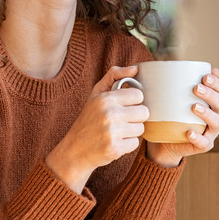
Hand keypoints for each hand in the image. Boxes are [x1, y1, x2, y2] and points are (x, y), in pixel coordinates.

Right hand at [45, 65, 148, 192]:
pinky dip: (127, 144)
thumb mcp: (96, 94)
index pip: (138, 95)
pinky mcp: (115, 149)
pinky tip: (115, 142)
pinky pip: (135, 143)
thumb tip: (135, 68)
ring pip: (141, 128)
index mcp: (105, 99)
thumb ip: (114, 76)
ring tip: (117, 132)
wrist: (74, 150)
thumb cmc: (88, 119)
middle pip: (144, 112)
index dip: (133, 102)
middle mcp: (109, 114)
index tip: (124, 106)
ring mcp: (112, 132)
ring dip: (131, 131)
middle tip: (122, 121)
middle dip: (135, 117)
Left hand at [146, 67, 218, 167]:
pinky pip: (204, 142)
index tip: (205, 76)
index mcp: (212, 102)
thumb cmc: (172, 114)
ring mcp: (211, 131)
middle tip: (196, 88)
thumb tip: (174, 64)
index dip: (217, 83)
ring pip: (216, 122)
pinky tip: (189, 132)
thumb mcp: (173, 97)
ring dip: (206, 114)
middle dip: (210, 95)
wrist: (166, 140)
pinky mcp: (203, 145)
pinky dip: (198, 137)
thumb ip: (176, 83)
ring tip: (194, 107)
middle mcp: (216, 115)